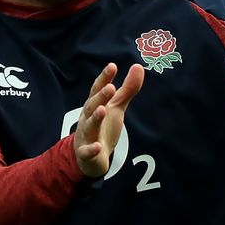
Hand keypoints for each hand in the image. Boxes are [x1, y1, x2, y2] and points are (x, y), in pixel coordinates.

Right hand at [74, 63, 144, 177]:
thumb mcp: (116, 107)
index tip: (112, 66)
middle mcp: (87, 118)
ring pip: (89, 126)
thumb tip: (138, 66)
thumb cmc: (103, 127)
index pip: (97, 89)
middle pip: (92, 105)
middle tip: (110, 87)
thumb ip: (127, 89)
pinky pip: (87, 151)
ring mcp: (86, 135)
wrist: (89, 157)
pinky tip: (98, 146)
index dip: (104, 78)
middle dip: (100, 97)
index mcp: (94, 105)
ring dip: (95, 118)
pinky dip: (91, 149)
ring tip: (103, 110)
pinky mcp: (86, 153)